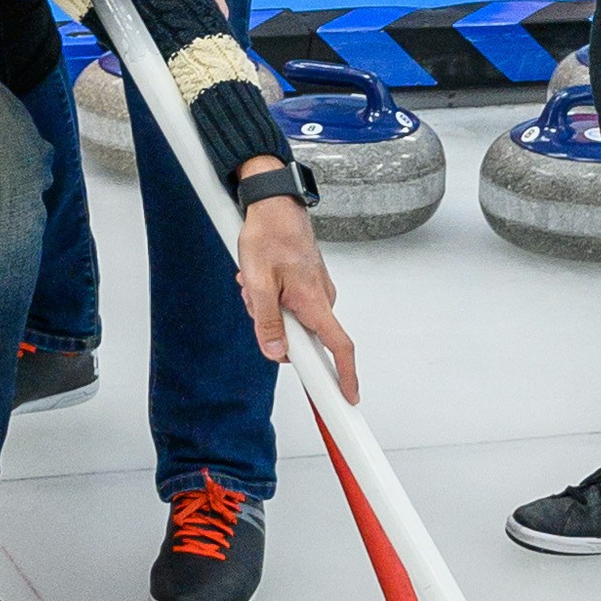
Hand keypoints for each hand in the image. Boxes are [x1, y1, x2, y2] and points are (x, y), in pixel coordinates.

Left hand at [234, 181, 359, 401]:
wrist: (274, 202)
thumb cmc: (268, 234)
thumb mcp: (258, 282)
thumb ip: (267, 322)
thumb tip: (276, 353)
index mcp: (315, 300)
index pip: (340, 347)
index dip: (346, 376)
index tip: (348, 398)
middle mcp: (322, 297)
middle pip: (304, 337)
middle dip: (275, 329)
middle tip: (252, 301)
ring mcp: (317, 290)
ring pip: (293, 319)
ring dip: (269, 309)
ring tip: (253, 281)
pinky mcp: (308, 282)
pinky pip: (291, 304)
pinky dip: (273, 298)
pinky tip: (260, 277)